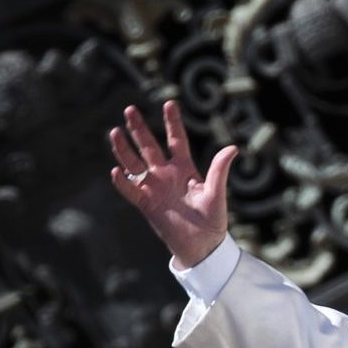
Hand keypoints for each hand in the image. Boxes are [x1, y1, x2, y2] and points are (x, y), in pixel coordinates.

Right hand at [108, 100, 237, 268]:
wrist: (202, 244)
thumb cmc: (212, 219)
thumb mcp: (216, 192)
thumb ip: (219, 170)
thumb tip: (233, 147)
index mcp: (185, 169)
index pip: (176, 140)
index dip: (172, 123)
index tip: (169, 103)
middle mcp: (166, 175)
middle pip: (149, 147)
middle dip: (139, 129)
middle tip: (129, 109)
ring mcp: (154, 188)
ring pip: (134, 164)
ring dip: (124, 150)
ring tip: (114, 132)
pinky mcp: (146, 205)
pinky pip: (131, 191)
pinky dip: (122, 183)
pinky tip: (115, 170)